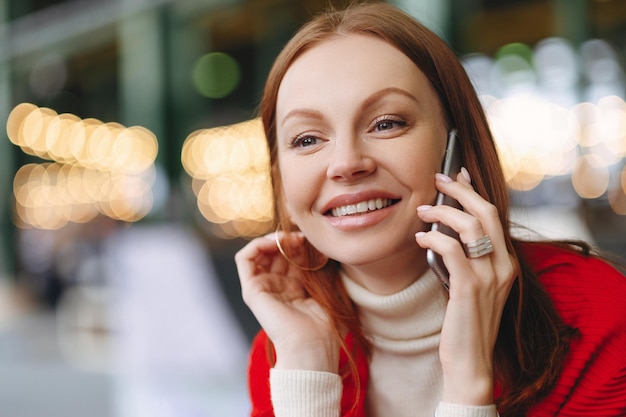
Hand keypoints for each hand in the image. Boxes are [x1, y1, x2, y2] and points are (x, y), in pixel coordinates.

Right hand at [235, 232, 339, 371]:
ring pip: (259, 252)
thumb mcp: (322, 289)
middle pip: (275, 252)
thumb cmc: (324, 325)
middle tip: (302, 238)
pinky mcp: (251, 290)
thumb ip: (316, 269)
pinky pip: (244, 259)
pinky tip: (274, 242)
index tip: (312, 240)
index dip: (299, 244)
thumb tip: (318, 246)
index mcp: (293, 288)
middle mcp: (275, 286)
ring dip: (273, 240)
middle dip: (288, 240)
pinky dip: (256, 244)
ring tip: (288, 239)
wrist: (312, 347)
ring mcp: (261, 288)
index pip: (290, 257)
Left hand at [415, 170, 516, 404]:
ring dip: (443, 212)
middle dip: (460, 190)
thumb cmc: (465, 322)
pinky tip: (420, 238)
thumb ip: (465, 259)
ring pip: (471, 226)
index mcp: (505, 264)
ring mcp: (489, 278)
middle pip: (486, 213)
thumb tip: (444, 229)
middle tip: (438, 179)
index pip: (493, 216)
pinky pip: (452, 250)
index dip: (475, 192)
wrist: (471, 362)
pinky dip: (434, 238)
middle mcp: (503, 267)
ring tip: (422, 210)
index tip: (458, 174)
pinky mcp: (470, 289)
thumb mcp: (471, 285)